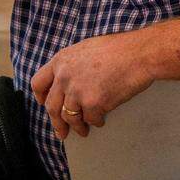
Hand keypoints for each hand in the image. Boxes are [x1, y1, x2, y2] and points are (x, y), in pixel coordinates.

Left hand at [30, 31, 152, 138]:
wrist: (140, 54)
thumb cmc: (121, 48)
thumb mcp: (88, 48)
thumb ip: (74, 64)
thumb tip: (70, 79)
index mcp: (61, 60)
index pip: (38, 83)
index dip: (41, 96)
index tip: (44, 103)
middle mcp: (64, 77)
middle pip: (52, 106)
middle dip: (57, 122)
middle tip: (61, 131)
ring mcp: (77, 91)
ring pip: (70, 117)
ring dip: (76, 126)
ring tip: (83, 130)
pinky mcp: (93, 103)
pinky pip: (90, 119)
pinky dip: (96, 121)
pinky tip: (101, 120)